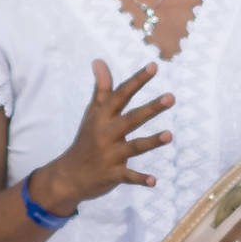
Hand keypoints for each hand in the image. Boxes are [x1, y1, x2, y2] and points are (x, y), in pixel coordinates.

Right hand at [37, 60, 171, 211]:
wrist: (68, 175)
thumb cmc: (86, 139)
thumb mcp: (92, 113)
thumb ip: (102, 89)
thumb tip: (99, 60)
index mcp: (103, 117)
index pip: (121, 95)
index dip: (138, 80)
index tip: (154, 66)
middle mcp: (106, 133)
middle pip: (132, 119)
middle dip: (151, 109)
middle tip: (171, 97)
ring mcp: (109, 155)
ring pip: (134, 147)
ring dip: (152, 142)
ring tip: (170, 135)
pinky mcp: (112, 175)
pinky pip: (128, 176)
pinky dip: (140, 179)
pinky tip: (154, 181)